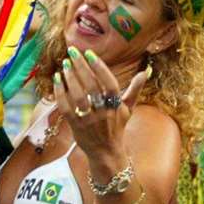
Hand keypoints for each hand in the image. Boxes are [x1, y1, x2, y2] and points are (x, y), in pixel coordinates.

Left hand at [53, 48, 148, 163]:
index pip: (109, 83)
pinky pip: (66, 107)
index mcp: (116, 105)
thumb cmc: (116, 127)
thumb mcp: (128, 108)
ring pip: (78, 96)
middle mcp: (103, 112)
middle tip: (72, 51)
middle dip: (81, 67)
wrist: (106, 152)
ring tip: (65, 64)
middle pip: (91, 86)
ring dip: (70, 78)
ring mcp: (89, 120)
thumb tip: (146, 72)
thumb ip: (135, 89)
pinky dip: (60, 93)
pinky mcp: (76, 126)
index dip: (99, 67)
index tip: (89, 53)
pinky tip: (57, 79)